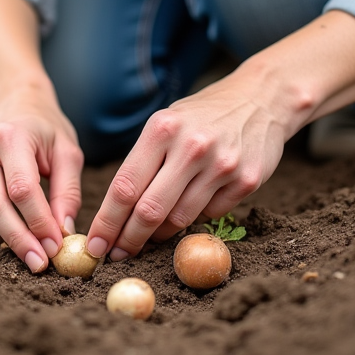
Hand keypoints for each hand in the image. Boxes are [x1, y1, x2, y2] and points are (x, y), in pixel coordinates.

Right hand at [0, 82, 83, 272]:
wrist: (13, 101)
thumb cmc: (45, 129)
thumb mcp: (68, 152)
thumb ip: (68, 192)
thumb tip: (64, 233)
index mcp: (12, 137)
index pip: (22, 189)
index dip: (38, 223)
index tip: (56, 248)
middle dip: (19, 240)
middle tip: (40, 264)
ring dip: (2, 239)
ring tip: (28, 249)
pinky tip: (2, 237)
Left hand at [83, 70, 298, 261]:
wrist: (260, 99)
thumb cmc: (201, 116)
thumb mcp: (166, 124)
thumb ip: (143, 163)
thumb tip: (116, 215)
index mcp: (162, 129)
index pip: (125, 186)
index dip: (106, 222)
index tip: (94, 245)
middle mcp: (191, 147)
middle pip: (149, 211)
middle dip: (128, 240)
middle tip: (117, 255)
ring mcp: (222, 165)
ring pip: (180, 219)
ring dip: (160, 235)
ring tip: (150, 237)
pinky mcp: (247, 181)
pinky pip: (210, 216)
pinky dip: (195, 220)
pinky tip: (190, 208)